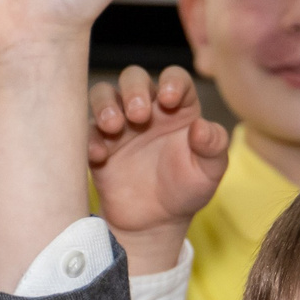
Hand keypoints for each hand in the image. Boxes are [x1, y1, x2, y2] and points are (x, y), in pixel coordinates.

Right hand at [88, 64, 229, 236]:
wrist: (156, 221)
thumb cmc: (187, 190)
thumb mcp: (210, 171)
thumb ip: (213, 145)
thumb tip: (201, 126)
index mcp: (178, 108)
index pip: (174, 78)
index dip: (171, 81)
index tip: (169, 99)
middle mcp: (147, 108)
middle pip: (134, 77)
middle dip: (134, 89)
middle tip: (139, 114)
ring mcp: (120, 124)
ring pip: (104, 94)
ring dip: (106, 104)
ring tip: (113, 126)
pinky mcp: (98, 143)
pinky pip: (86, 130)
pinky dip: (89, 138)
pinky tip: (99, 155)